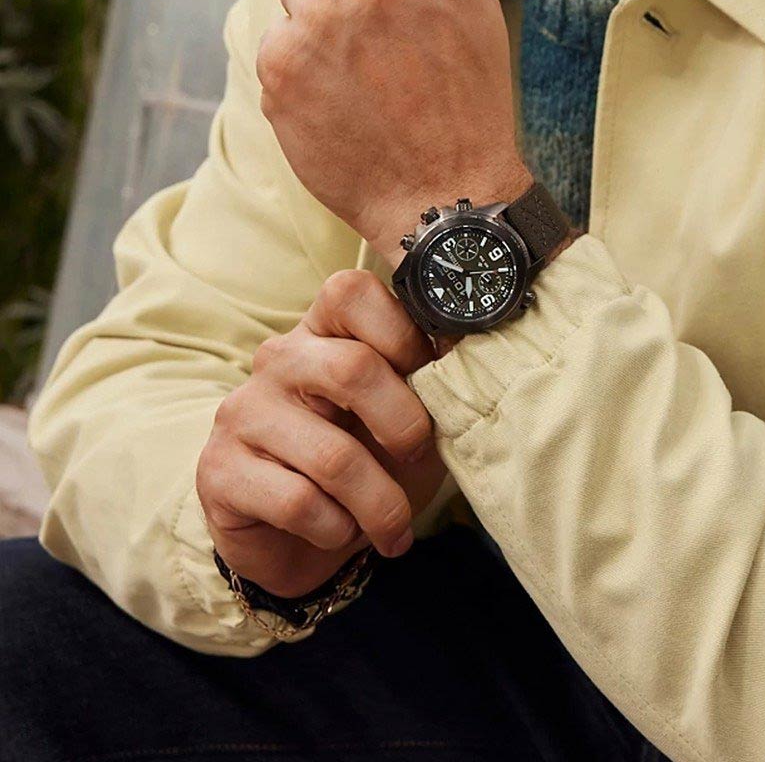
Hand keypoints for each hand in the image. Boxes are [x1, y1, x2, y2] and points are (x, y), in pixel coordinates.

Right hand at [196, 270, 445, 598]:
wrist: (301, 541)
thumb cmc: (369, 466)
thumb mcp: (410, 421)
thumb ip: (431, 386)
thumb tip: (477, 363)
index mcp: (325, 331)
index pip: (352, 291)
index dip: (404, 332)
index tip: (432, 378)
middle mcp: (279, 359)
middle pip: (352, 369)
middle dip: (405, 426)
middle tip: (418, 457)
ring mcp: (243, 412)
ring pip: (332, 456)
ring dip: (380, 505)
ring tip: (394, 527)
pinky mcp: (218, 470)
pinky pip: (298, 503)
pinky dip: (337, 530)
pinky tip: (340, 533)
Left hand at [256, 0, 531, 265]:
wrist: (443, 198)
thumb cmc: (468, 110)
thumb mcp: (476, 15)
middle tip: (381, 34)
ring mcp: (320, 22)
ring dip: (321, 17)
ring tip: (357, 73)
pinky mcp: (280, 66)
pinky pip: (278, 35)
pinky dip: (299, 63)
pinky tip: (335, 99)